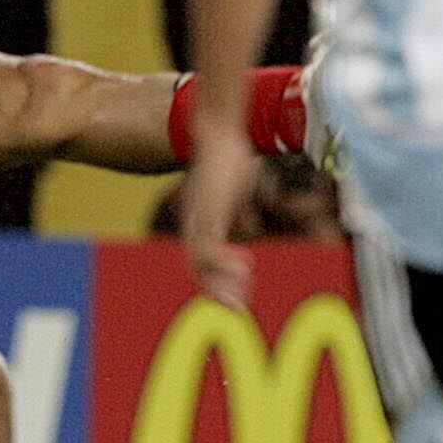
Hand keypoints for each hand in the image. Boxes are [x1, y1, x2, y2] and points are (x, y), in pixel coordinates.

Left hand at [180, 118, 259, 309]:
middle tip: (235, 311)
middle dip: (215, 291)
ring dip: (220, 284)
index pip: (201, 261)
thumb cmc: (228, 158)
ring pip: (200, 262)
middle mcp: (194, 223)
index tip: (234, 295)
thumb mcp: (234, 191)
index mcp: (200, 221)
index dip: (215, 280)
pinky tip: (245, 267)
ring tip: (237, 303)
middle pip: (197, 268)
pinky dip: (223, 261)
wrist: (218, 131)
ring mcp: (199, 218)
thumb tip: (248, 217)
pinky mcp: (208, 210)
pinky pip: (211, 244)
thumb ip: (238, 208)